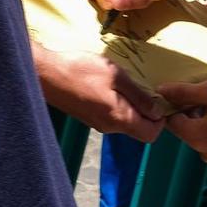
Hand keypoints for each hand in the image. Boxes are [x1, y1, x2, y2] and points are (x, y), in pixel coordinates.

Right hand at [36, 45, 164, 140]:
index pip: (151, 134)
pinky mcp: (88, 117)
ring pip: (125, 122)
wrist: (46, 74)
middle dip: (147, 112)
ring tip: (125, 83)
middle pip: (139, 129)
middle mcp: (110, 127)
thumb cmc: (81, 71)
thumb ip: (139, 95)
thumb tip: (157, 111)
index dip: (161, 120)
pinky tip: (109, 85)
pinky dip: (118, 105)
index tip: (159, 99)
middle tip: (144, 87)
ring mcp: (97, 124)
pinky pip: (112, 116)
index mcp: (120, 118)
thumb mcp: (115, 76)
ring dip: (131, 106)